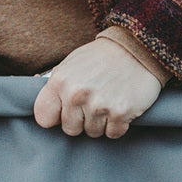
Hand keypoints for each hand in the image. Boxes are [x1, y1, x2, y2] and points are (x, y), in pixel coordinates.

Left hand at [33, 38, 161, 138]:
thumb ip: (56, 86)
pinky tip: (120, 107)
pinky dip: (118, 125)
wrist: (137, 48)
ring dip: (101, 122)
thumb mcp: (71, 64)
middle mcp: (77, 95)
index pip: (44, 118)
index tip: (64, 112)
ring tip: (108, 101)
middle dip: (81, 120)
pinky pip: (113, 133)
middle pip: (70, 129)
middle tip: (93, 104)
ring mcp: (99, 105)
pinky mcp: (120, 113)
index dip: (55, 117)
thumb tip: (44, 108)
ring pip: (92, 133)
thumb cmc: (102, 57)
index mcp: (60, 82)